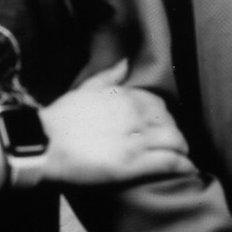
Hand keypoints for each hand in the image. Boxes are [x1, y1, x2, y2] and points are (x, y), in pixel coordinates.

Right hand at [42, 60, 194, 186]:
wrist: (43, 144)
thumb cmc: (59, 118)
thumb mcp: (84, 88)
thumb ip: (108, 76)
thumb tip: (126, 62)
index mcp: (123, 95)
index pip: (156, 103)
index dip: (163, 116)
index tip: (161, 124)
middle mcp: (134, 114)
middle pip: (169, 121)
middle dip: (174, 132)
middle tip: (173, 143)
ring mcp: (136, 139)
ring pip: (174, 141)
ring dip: (182, 148)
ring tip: (183, 156)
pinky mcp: (134, 163)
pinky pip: (169, 161)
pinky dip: (183, 165)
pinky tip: (189, 169)